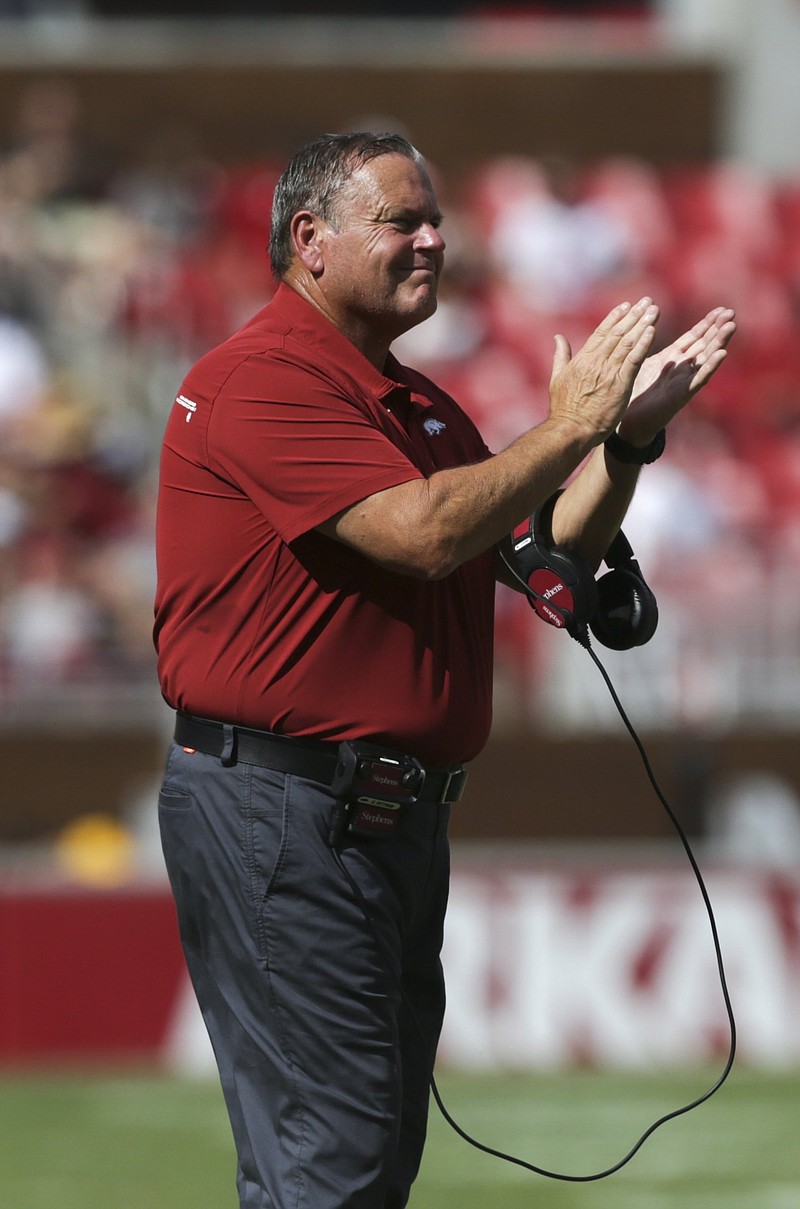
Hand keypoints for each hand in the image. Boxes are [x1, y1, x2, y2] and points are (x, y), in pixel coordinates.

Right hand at [549, 297, 658, 444]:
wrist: (571, 429)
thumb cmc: (564, 409)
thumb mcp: (557, 379)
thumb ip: (561, 356)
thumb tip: (558, 337)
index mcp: (582, 359)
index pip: (601, 332)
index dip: (615, 317)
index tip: (626, 305)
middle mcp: (596, 361)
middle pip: (617, 333)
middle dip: (633, 316)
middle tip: (646, 301)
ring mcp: (609, 372)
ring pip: (628, 342)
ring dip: (642, 324)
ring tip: (654, 310)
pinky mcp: (620, 384)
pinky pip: (634, 359)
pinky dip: (643, 344)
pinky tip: (652, 331)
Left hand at [619, 306, 735, 444]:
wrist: (628, 423)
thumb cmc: (634, 394)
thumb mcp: (642, 364)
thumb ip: (647, 346)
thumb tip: (646, 325)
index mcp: (673, 360)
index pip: (694, 338)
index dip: (707, 324)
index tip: (721, 310)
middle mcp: (682, 369)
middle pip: (704, 345)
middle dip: (718, 328)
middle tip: (731, 312)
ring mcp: (684, 382)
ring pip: (706, 359)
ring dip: (719, 342)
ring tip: (731, 327)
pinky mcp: (681, 395)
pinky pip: (698, 379)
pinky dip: (710, 366)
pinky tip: (722, 354)